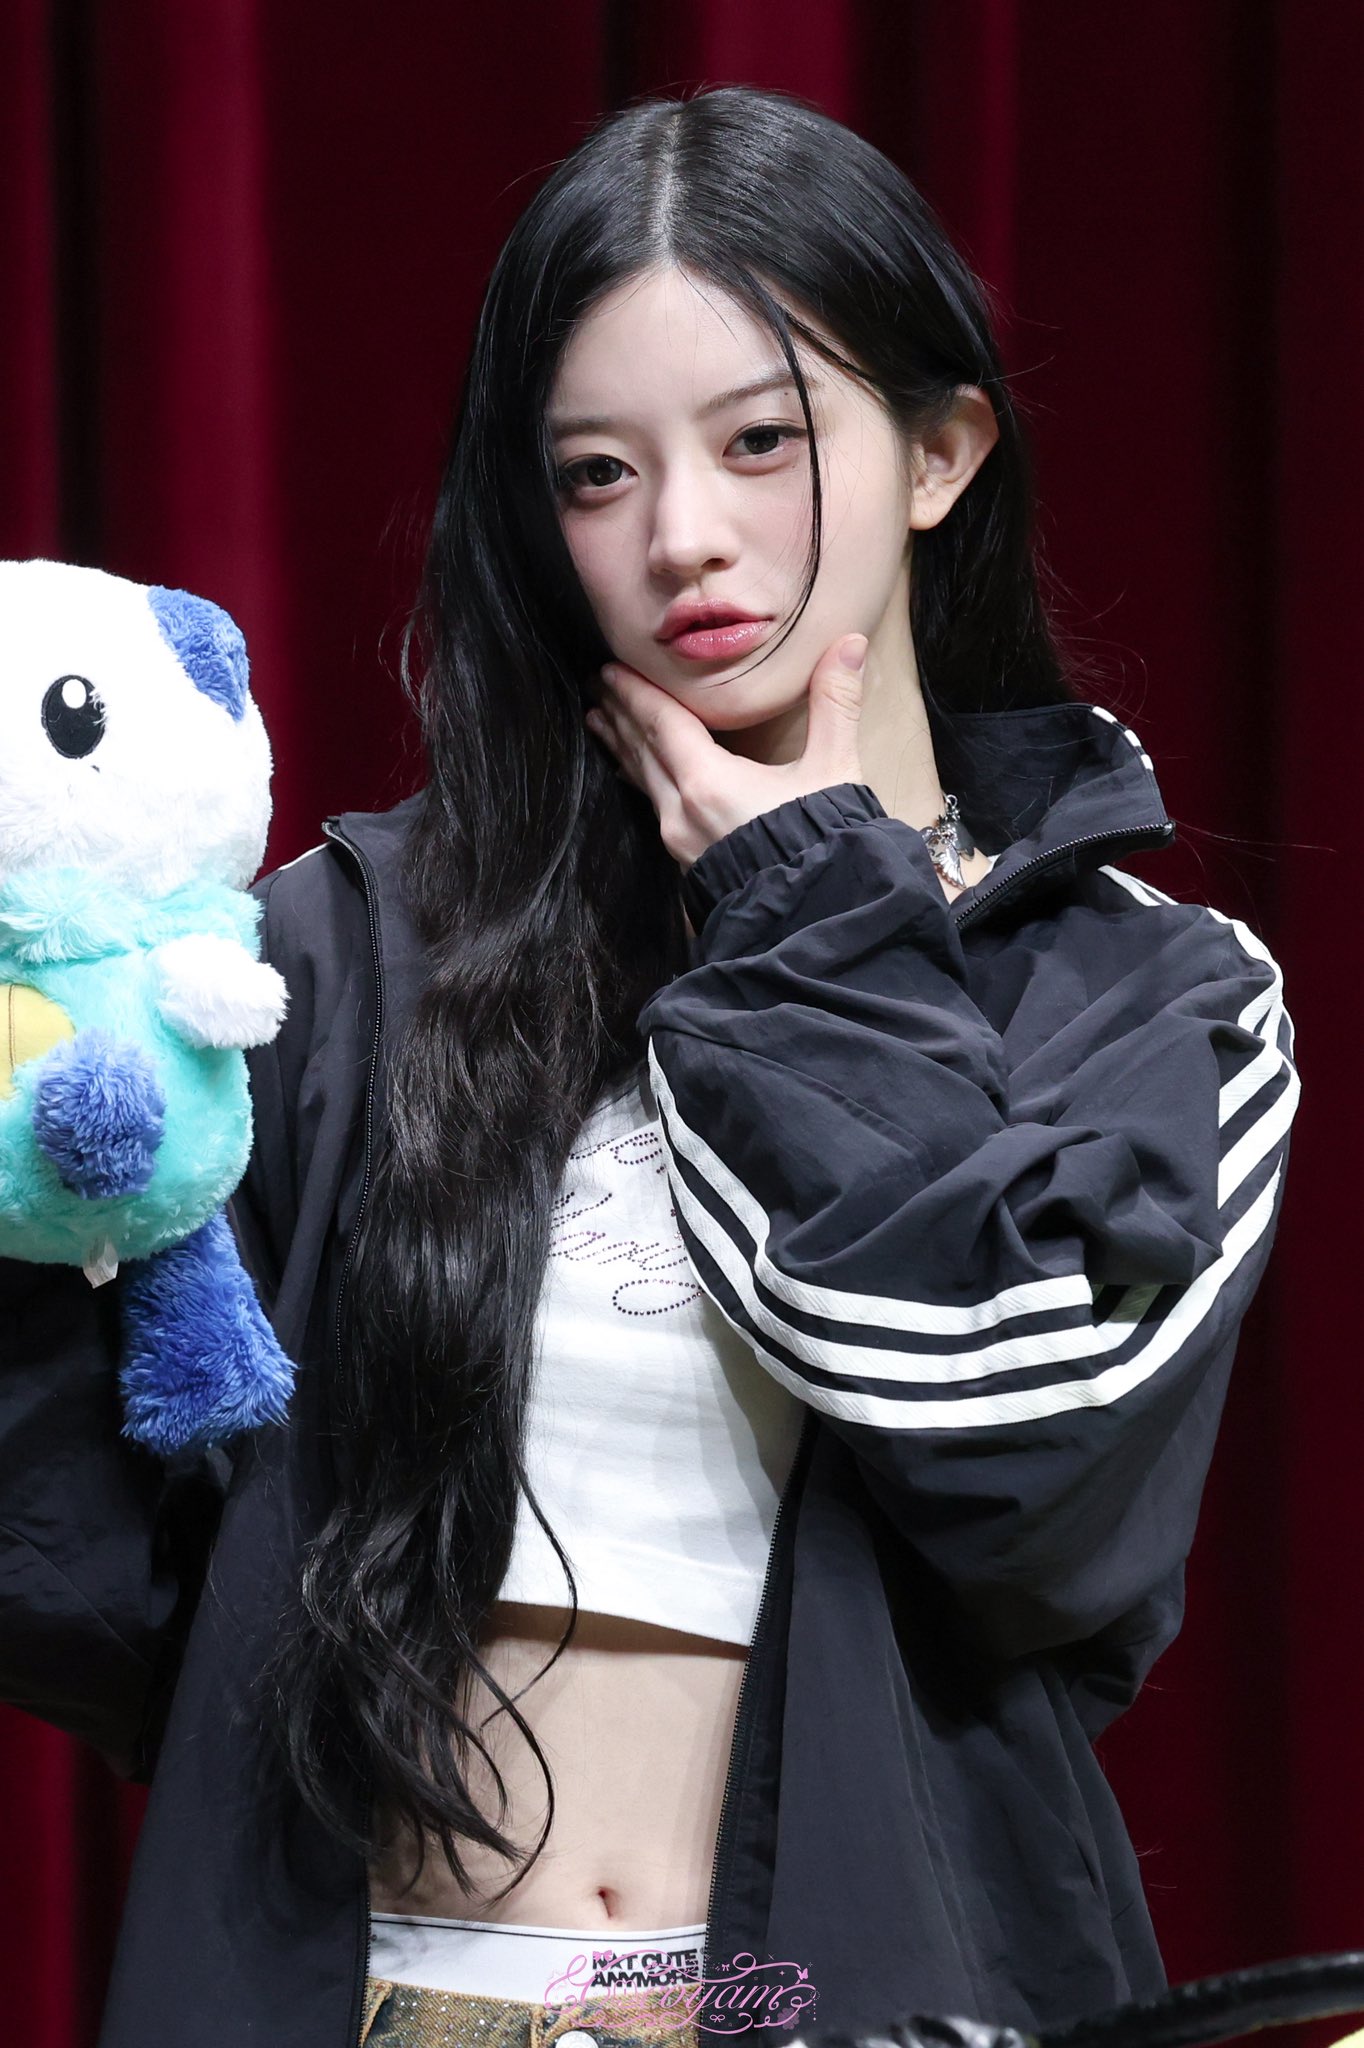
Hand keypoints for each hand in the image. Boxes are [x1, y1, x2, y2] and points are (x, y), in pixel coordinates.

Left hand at [584, 632, 868, 871]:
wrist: (816, 916)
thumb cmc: (824, 844)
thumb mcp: (834, 770)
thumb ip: (835, 704)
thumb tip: (851, 644)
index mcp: (708, 782)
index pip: (660, 724)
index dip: (637, 692)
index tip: (612, 668)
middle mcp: (680, 811)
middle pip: (642, 750)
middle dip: (621, 713)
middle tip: (598, 685)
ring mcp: (679, 840)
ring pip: (642, 780)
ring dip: (622, 746)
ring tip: (599, 721)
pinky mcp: (686, 861)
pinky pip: (652, 807)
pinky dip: (639, 779)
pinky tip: (633, 776)